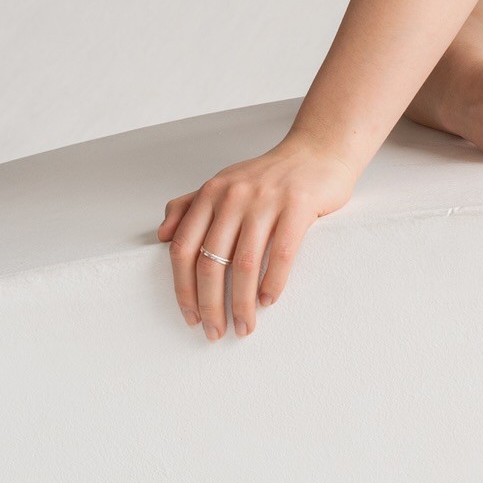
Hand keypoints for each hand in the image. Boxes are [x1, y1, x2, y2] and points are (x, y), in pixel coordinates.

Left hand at [157, 136, 358, 340]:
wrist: (319, 149)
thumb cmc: (271, 174)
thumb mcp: (224, 182)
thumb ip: (190, 205)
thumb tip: (162, 235)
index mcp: (211, 193)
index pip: (184, 249)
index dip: (183, 289)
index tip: (190, 317)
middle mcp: (233, 195)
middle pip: (211, 262)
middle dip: (210, 305)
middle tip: (215, 332)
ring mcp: (266, 200)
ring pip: (244, 264)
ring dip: (242, 303)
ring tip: (245, 326)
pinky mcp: (298, 205)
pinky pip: (281, 253)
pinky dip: (273, 283)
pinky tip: (269, 300)